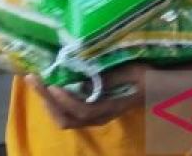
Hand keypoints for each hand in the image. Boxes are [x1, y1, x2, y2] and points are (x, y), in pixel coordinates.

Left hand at [26, 62, 148, 129]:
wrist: (158, 86)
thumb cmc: (147, 78)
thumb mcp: (133, 73)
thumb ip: (112, 77)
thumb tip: (86, 75)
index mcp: (109, 109)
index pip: (82, 111)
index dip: (65, 100)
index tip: (52, 84)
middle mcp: (98, 117)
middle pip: (66, 119)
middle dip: (46, 101)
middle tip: (33, 78)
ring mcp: (92, 114)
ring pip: (62, 117)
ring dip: (46, 100)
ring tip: (35, 79)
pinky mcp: (88, 107)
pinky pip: (64, 110)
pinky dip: (52, 99)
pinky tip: (46, 82)